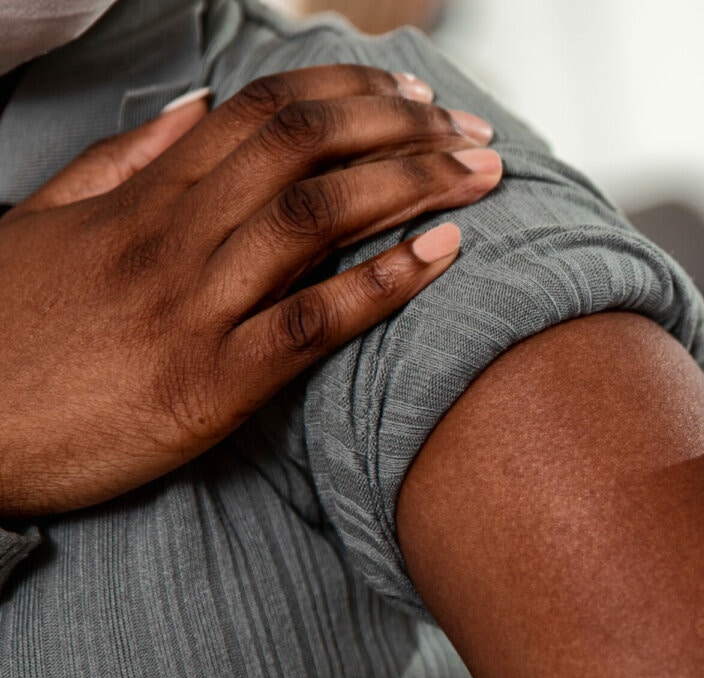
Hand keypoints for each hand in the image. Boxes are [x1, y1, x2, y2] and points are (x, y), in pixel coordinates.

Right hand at [0, 64, 503, 516]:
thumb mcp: (45, 224)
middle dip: (401, 128)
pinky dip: (382, 282)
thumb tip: (198, 103)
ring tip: (482, 173)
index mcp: (139, 199)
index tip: (410, 92)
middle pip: (304, 151)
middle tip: (472, 130)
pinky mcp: (206, 386)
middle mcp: (171, 239)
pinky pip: (309, 323)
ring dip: (413, 185)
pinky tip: (442, 254)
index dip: (347, 92)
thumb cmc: (1, 334)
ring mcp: (190, 309)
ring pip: (316, 218)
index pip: (259, 114)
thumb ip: (124, 161)